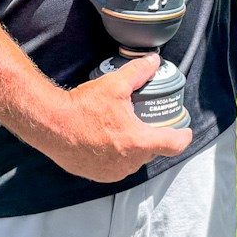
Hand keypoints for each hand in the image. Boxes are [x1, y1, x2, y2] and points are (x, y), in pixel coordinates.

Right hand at [37, 54, 191, 181]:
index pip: (173, 145)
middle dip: (152, 138)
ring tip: (124, 131)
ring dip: (133, 148)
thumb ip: (138, 72)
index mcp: (138, 142)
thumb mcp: (114, 85)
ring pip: (134, 160)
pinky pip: (116, 167)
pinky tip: (109, 142)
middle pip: (153, 152)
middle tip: (146, 122)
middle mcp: (129, 162)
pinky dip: (117, 156)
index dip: (183, 137)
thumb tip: (153, 61)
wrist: (51, 126)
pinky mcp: (98, 176)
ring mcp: (113, 172)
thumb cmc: (82, 108)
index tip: (184, 131)